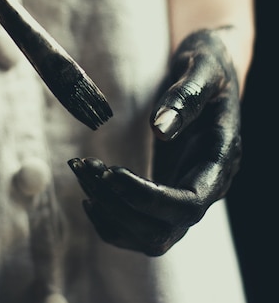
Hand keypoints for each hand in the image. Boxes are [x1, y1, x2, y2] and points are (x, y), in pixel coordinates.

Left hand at [68, 28, 241, 255]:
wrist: (211, 73)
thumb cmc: (209, 65)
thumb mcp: (202, 68)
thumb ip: (186, 97)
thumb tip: (161, 128)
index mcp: (221, 160)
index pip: (189, 203)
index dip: (148, 199)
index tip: (111, 173)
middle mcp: (207, 187)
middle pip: (164, 231)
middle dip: (118, 207)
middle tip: (85, 166)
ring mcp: (186, 194)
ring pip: (149, 236)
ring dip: (110, 214)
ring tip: (82, 172)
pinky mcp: (167, 193)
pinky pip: (140, 227)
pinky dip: (111, 218)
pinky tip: (90, 192)